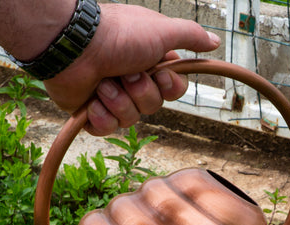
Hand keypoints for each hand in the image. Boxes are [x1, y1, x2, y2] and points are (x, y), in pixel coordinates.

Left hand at [43, 4, 220, 135]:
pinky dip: (101, 117)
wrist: (74, 46)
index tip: (159, 73)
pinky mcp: (91, 112)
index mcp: (149, 63)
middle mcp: (132, 80)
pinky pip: (107, 129)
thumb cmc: (118, 35)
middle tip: (125, 74)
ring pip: (131, 119)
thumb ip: (191, 35)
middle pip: (154, 106)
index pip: (174, 89)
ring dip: (119, 101)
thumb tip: (215, 42)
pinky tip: (93, 101)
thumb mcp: (162, 30)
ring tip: (104, 83)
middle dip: (140, 92)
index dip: (169, 87)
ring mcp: (111, 96)